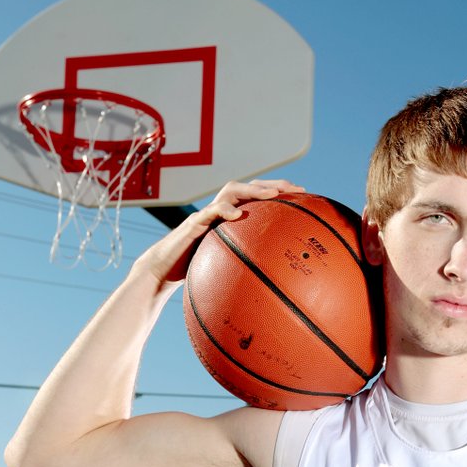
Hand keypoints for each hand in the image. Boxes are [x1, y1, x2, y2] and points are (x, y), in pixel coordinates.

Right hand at [134, 178, 305, 288]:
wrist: (164, 270)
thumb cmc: (195, 269)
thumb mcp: (226, 266)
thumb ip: (247, 264)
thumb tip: (277, 282)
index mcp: (231, 218)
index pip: (258, 198)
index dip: (280, 193)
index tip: (303, 196)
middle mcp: (221, 211)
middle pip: (250, 188)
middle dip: (274, 184)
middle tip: (296, 190)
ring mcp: (207, 215)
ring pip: (231, 191)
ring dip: (253, 190)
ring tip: (271, 194)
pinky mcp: (194, 223)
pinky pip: (209, 212)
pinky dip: (223, 210)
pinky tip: (236, 214)